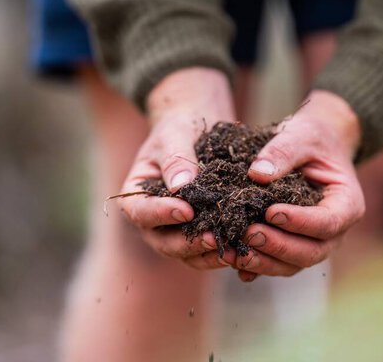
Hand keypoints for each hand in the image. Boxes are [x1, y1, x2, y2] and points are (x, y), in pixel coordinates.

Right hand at [118, 67, 237, 268]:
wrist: (198, 130)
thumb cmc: (179, 128)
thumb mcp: (174, 136)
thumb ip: (175, 160)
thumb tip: (181, 187)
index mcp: (136, 196)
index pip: (142, 212)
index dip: (162, 214)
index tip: (186, 210)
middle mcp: (154, 221)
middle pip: (164, 242)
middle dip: (190, 243)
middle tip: (214, 238)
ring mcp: (177, 231)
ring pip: (189, 254)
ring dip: (211, 254)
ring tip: (235, 251)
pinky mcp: (202, 233)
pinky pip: (211, 250)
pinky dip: (227, 251)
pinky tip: (246, 249)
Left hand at [233, 90, 365, 280]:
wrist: (314, 146)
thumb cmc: (313, 138)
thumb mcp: (302, 135)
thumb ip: (283, 151)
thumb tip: (257, 174)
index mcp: (346, 203)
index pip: (328, 222)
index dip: (300, 222)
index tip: (271, 212)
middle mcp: (334, 230)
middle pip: (311, 251)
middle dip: (279, 246)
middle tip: (249, 233)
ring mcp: (313, 241)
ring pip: (293, 264)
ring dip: (264, 262)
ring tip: (235, 252)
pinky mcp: (291, 245)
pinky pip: (276, 263)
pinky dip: (256, 267)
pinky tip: (233, 261)